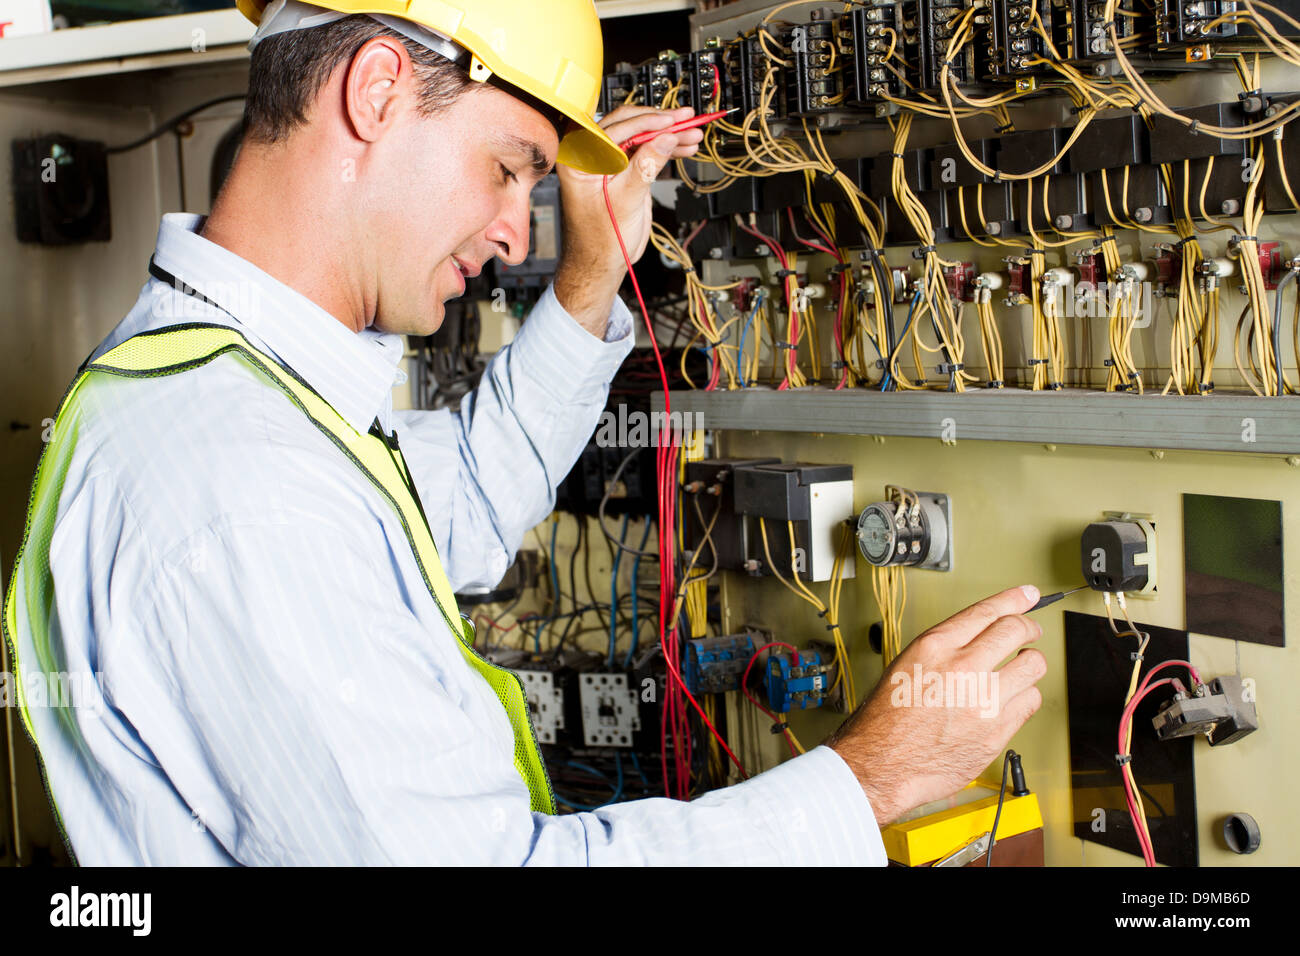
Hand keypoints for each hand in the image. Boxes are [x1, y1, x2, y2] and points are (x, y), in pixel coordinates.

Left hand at [554, 106, 702, 334]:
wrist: (603, 262)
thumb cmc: (600, 239)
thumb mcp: (625, 201)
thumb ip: (645, 167)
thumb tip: (665, 139)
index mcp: (580, 159)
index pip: (616, 129)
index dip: (646, 122)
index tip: (670, 121)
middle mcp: (592, 155)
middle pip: (630, 126)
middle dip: (661, 124)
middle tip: (686, 120)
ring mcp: (610, 162)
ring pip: (642, 137)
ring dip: (669, 135)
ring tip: (693, 134)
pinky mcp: (625, 170)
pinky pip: (647, 151)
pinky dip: (667, 149)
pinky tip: (685, 147)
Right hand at [827, 585, 1046, 824]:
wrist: (882, 764)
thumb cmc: (885, 721)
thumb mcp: (905, 666)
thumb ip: (945, 649)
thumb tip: (979, 637)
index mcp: (935, 647)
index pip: (986, 611)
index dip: (1014, 599)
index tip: (1028, 596)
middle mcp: (962, 669)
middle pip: (1016, 631)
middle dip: (1028, 628)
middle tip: (1029, 632)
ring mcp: (983, 701)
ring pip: (1032, 666)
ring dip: (1029, 664)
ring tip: (1019, 670)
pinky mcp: (997, 731)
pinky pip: (1029, 702)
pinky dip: (1024, 697)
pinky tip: (1011, 699)